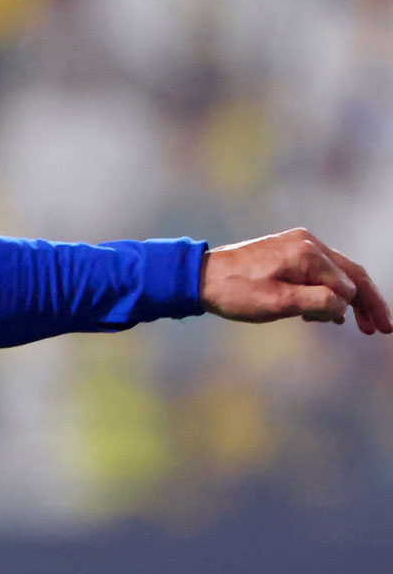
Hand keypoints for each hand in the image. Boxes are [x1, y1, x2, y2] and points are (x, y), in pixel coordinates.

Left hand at [202, 229, 391, 332]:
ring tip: (360, 326)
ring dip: (347, 299)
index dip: (356, 309)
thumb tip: (344, 305)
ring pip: (335, 273)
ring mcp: (297, 244)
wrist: (198, 277)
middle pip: (350, 274)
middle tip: (383, 329)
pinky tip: (328, 313)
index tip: (363, 330)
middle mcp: (307, 243)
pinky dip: (326, 291)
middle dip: (368, 302)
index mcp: (308, 253)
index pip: (348, 284)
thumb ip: (317, 303)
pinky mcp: (286, 251)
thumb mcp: (278, 304)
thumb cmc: (235, 292)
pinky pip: (317, 272)